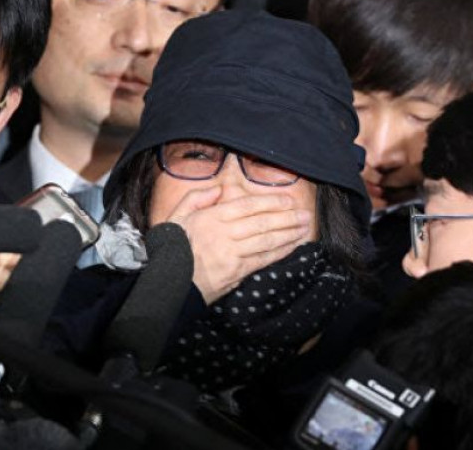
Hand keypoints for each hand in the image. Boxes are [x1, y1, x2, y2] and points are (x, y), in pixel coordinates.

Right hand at [167, 186, 312, 302]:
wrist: (168, 282)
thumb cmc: (172, 248)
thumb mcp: (176, 215)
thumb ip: (196, 197)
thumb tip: (219, 190)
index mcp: (211, 217)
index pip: (247, 205)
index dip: (270, 202)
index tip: (288, 201)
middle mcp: (223, 233)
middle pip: (261, 222)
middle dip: (286, 217)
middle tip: (305, 214)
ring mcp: (231, 253)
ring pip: (265, 240)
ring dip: (288, 233)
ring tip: (304, 227)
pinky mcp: (236, 272)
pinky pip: (262, 259)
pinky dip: (280, 252)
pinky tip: (292, 246)